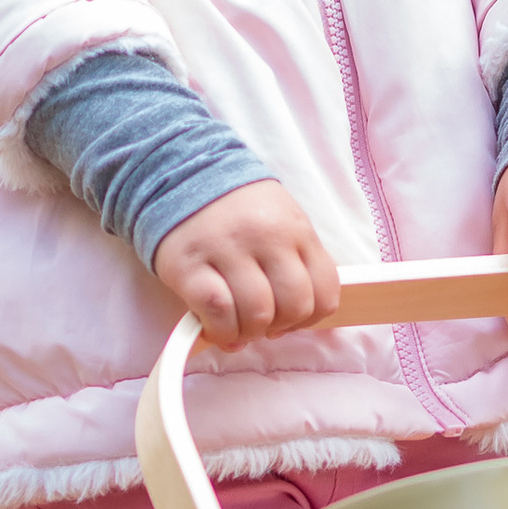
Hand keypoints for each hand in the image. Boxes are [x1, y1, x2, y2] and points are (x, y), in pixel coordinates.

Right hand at [153, 180, 340, 349]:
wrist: (182, 174)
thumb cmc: (236, 209)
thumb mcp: (281, 220)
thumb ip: (296, 261)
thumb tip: (297, 318)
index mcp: (294, 228)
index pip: (325, 291)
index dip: (310, 318)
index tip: (290, 319)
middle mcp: (264, 236)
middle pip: (294, 306)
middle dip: (280, 327)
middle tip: (262, 324)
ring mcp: (225, 249)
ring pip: (257, 314)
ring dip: (249, 333)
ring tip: (237, 328)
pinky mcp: (188, 265)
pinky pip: (218, 311)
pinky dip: (221, 331)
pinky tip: (215, 329)